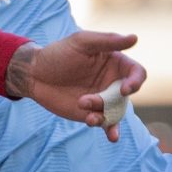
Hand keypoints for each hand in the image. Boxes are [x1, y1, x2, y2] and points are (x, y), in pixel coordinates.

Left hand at [9, 31, 147, 141]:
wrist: (35, 74)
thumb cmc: (59, 53)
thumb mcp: (82, 42)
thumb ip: (108, 41)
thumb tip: (135, 38)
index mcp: (115, 63)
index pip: (136, 73)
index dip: (136, 81)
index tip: (124, 89)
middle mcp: (112, 83)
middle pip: (126, 96)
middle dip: (113, 102)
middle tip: (88, 101)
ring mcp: (103, 100)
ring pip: (117, 112)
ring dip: (106, 116)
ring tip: (89, 117)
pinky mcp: (91, 113)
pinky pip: (106, 123)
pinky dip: (109, 130)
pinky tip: (108, 134)